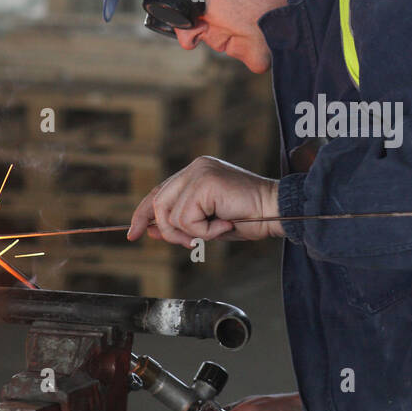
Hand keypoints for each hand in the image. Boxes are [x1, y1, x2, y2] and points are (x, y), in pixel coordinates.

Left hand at [127, 156, 283, 245]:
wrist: (277, 212)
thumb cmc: (249, 219)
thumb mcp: (207, 224)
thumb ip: (179, 224)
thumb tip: (149, 230)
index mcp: (196, 173)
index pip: (159, 192)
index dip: (143, 214)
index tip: (134, 233)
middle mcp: (195, 167)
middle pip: (158, 203)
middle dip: (167, 231)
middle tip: (192, 243)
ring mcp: (199, 172)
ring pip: (170, 215)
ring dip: (192, 233)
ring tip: (218, 230)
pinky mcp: (204, 183)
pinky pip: (186, 219)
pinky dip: (204, 231)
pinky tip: (225, 224)